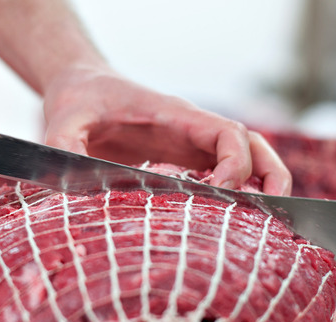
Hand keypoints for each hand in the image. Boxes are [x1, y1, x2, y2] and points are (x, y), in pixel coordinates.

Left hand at [42, 66, 291, 195]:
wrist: (81, 88)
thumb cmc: (78, 99)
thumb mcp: (63, 118)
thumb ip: (63, 145)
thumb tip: (65, 185)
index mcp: (173, 115)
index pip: (225, 132)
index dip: (234, 164)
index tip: (220, 195)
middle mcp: (191, 128)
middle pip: (251, 144)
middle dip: (268, 175)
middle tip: (268, 212)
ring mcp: (191, 142)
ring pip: (248, 156)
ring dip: (266, 181)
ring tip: (272, 217)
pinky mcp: (184, 156)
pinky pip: (225, 170)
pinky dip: (242, 190)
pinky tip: (236, 220)